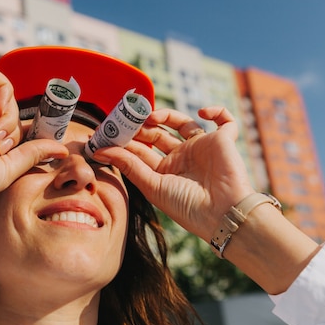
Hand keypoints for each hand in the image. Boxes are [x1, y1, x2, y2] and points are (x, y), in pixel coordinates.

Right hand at [0, 65, 68, 216]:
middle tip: (0, 147)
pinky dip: (3, 89)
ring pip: (4, 94)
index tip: (19, 149)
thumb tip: (62, 148)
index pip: (11, 126)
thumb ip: (34, 152)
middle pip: (10, 110)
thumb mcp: (10, 166)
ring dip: (10, 114)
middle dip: (14, 129)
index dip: (21, 133)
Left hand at [93, 106, 254, 241]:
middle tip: (126, 119)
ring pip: (182, 122)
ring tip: (150, 116)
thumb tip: (99, 151)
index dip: (125, 140)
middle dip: (140, 126)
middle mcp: (182, 158)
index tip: (107, 131)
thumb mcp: (152, 185)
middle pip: (158, 134)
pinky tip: (201, 112)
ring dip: (166, 115)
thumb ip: (128, 165)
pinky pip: (225, 121)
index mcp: (165, 171)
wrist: (222, 213)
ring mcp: (201, 148)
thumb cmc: (187, 206)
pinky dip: (217, 111)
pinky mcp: (223, 141)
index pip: (142, 150)